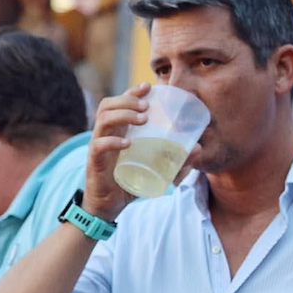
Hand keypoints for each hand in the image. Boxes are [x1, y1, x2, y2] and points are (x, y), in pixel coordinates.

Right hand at [82, 84, 201, 220]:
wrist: (109, 206)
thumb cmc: (130, 182)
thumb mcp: (156, 170)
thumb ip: (177, 161)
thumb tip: (198, 148)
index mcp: (118, 130)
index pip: (120, 103)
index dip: (132, 92)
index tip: (149, 86)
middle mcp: (106, 134)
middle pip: (108, 105)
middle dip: (128, 99)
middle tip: (148, 106)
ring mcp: (98, 146)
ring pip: (103, 120)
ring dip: (123, 115)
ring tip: (143, 119)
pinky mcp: (94, 162)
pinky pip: (98, 145)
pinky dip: (112, 141)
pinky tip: (127, 143)